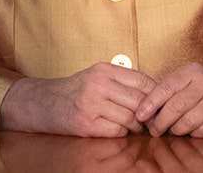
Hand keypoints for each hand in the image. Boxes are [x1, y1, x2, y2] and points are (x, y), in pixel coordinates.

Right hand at [0, 62, 157, 136]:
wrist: (43, 102)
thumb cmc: (75, 91)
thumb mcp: (97, 76)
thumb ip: (122, 81)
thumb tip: (154, 94)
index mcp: (104, 70)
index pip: (143, 81)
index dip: (156, 95)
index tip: (159, 104)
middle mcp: (98, 85)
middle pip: (139, 101)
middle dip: (149, 114)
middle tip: (152, 120)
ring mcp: (91, 104)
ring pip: (130, 118)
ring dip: (136, 126)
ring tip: (135, 127)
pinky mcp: (85, 124)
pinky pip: (116, 131)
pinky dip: (122, 133)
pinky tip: (117, 130)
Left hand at [135, 63, 202, 136]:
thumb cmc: (202, 94)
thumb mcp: (186, 85)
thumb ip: (167, 94)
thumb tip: (142, 112)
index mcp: (192, 71)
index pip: (166, 87)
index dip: (150, 103)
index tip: (139, 115)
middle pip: (175, 106)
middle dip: (160, 122)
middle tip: (153, 130)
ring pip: (187, 121)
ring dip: (176, 130)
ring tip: (173, 130)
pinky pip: (201, 132)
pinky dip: (193, 135)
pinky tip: (192, 131)